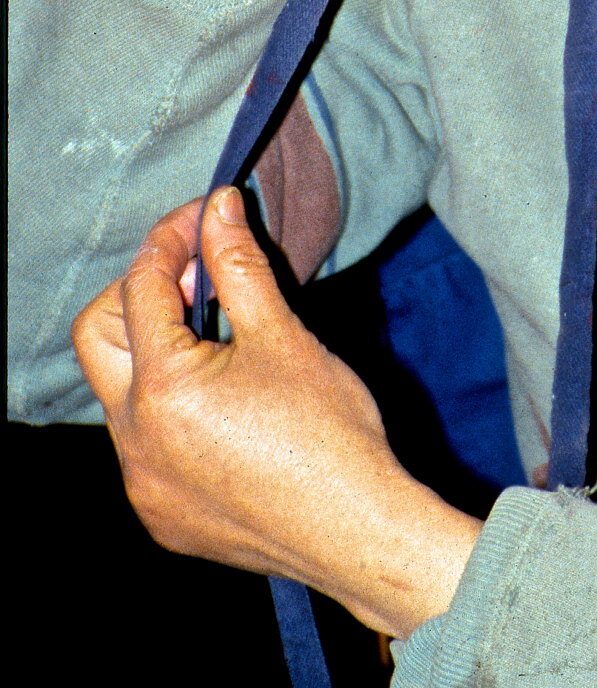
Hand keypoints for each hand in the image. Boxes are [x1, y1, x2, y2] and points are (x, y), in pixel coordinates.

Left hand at [72, 189, 479, 638]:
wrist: (356, 530)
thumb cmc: (328, 430)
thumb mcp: (283, 335)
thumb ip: (239, 265)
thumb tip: (218, 207)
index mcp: (162, 388)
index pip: (141, 286)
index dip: (170, 239)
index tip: (205, 217)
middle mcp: (134, 441)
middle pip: (99, 337)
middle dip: (137, 293)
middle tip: (195, 275)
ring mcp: (143, 485)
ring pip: (120, 394)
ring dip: (153, 353)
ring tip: (216, 336)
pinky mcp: (160, 516)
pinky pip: (142, 446)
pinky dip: (167, 409)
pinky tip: (222, 403)